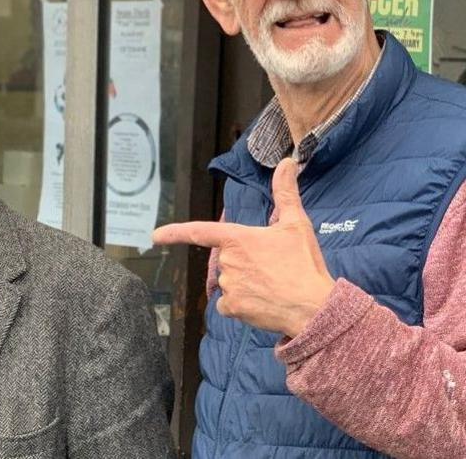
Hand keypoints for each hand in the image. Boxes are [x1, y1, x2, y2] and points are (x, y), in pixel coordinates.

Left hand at [153, 158, 334, 336]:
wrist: (315, 307)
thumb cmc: (304, 264)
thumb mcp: (296, 224)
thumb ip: (286, 192)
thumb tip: (287, 161)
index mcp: (237, 238)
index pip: (199, 231)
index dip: (174, 233)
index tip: (155, 235)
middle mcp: (227, 261)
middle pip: (226, 260)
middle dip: (245, 263)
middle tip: (273, 268)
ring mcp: (227, 285)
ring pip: (229, 283)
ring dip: (245, 284)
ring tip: (273, 285)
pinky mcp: (231, 308)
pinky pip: (228, 304)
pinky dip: (241, 305)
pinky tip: (263, 303)